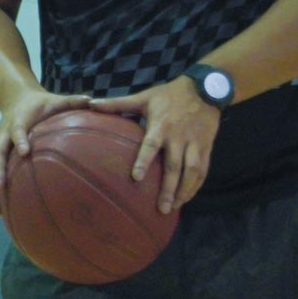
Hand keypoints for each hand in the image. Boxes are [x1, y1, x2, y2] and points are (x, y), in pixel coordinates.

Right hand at [0, 89, 92, 216]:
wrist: (15, 99)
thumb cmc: (42, 103)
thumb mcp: (56, 99)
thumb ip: (73, 101)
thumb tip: (93, 101)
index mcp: (18, 120)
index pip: (17, 130)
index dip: (19, 139)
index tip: (24, 151)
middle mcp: (4, 135)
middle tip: (0, 185)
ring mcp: (0, 147)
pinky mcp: (0, 157)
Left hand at [91, 79, 221, 213]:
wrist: (205, 90)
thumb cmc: (168, 95)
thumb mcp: (143, 97)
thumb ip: (117, 103)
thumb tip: (91, 103)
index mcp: (161, 126)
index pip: (151, 146)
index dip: (144, 161)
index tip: (136, 178)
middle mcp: (179, 138)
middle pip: (174, 167)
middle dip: (167, 188)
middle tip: (160, 208)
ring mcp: (195, 144)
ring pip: (192, 172)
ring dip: (183, 191)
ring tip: (173, 207)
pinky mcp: (206, 147)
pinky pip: (204, 170)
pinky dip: (196, 186)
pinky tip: (186, 198)